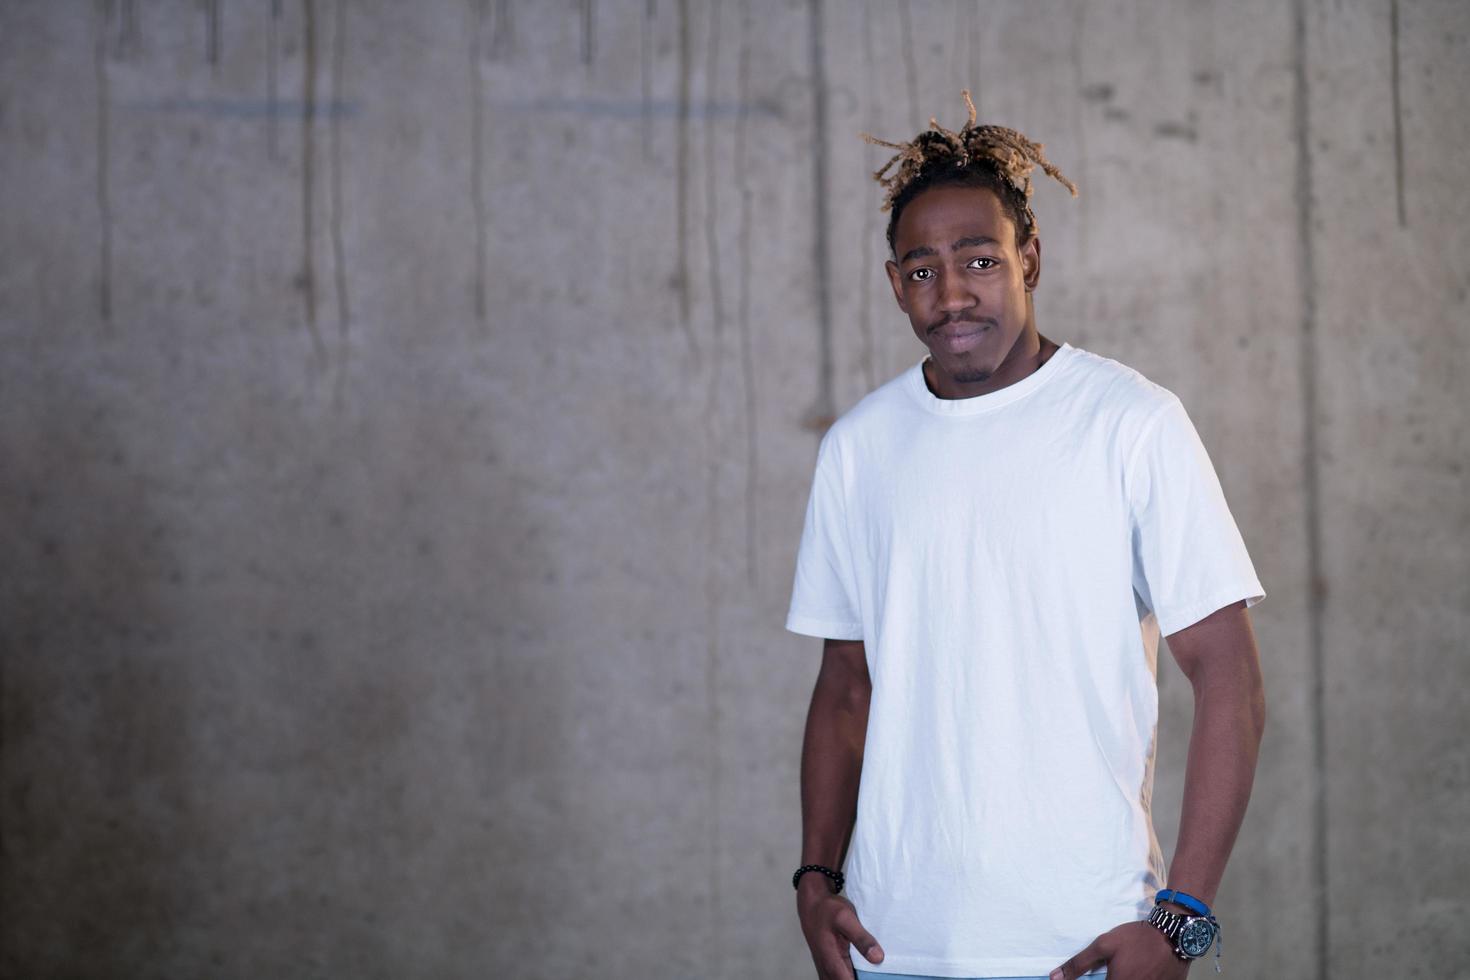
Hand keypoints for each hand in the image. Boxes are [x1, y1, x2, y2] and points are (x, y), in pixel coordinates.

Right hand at [796, 878, 883, 979]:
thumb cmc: (827, 909)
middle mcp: (827, 968)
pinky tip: (861, 970)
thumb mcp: (847, 918)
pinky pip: (838, 976)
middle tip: (877, 973)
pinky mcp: (829, 963)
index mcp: (831, 960)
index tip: (878, 979)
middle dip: (859, 979)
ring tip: (871, 972)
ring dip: (854, 977)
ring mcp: (826, 967)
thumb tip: (878, 958)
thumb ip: (862, 938)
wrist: (812, 902)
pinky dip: (849, 975)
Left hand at [1050, 920, 1189, 979]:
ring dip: (1125, 978)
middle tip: (1115, 970)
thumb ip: (1078, 964)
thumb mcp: (1104, 945)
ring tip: (1128, 968)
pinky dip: (1141, 979)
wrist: (1174, 934)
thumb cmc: (1136, 939)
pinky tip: (1141, 971)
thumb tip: (1054, 977)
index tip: (1104, 974)